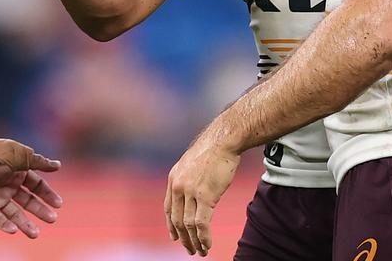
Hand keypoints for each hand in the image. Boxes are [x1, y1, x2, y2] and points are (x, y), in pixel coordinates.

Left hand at [0, 137, 62, 238]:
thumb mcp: (20, 155)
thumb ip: (39, 162)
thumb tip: (58, 165)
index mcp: (17, 170)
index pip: (36, 184)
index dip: (47, 194)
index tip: (59, 204)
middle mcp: (8, 184)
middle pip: (28, 201)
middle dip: (40, 210)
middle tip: (52, 219)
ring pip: (14, 214)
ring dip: (25, 224)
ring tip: (35, 234)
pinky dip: (5, 226)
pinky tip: (14, 231)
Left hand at [164, 131, 239, 256]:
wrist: (223, 141)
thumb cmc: (212, 151)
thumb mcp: (192, 164)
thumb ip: (188, 179)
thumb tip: (190, 193)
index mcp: (173, 178)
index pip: (168, 208)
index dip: (171, 225)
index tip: (174, 237)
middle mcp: (178, 186)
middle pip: (177, 220)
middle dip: (183, 238)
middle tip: (190, 250)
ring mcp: (190, 191)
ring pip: (189, 225)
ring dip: (195, 241)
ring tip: (200, 251)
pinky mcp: (205, 196)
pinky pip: (201, 223)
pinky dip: (204, 237)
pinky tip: (207, 245)